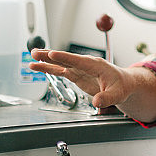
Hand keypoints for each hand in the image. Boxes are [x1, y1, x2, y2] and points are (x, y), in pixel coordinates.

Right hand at [31, 48, 155, 121]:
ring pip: (60, 63)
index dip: (65, 57)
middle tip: (35, 53)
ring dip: (46, 60)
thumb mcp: (117, 94)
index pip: (78, 61)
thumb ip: (107, 98)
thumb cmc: (122, 86)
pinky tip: (38, 67)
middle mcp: (86, 64)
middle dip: (50, 56)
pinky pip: (60, 70)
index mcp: (96, 65)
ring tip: (32, 58)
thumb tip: (96, 102)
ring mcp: (80, 69)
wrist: (123, 83)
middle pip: (65, 59)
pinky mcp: (77, 74)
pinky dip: (49, 68)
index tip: (52, 54)